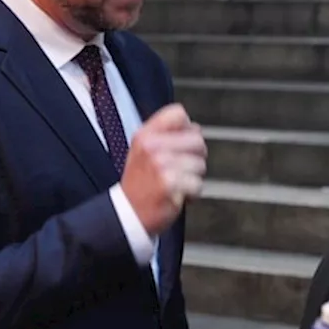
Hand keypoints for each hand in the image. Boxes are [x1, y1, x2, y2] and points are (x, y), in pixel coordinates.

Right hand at [120, 103, 206, 235]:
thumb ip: (165, 135)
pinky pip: (198, 184)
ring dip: (193, 178)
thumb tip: (195, 129)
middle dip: (195, 157)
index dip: (187, 129)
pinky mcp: (170, 183)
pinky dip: (192, 194)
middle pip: (197, 139)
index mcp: (145, 135)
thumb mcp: (143, 151)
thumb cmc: (140, 185)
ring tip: (175, 184)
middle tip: (179, 170)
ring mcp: (161, 164)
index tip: (181, 145)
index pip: (178, 113)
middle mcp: (152, 146)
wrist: (128, 215)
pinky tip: (176, 196)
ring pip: (200, 164)